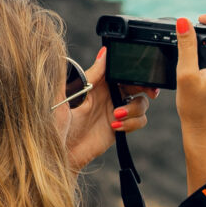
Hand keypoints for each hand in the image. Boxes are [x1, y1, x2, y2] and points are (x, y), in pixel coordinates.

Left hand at [56, 47, 150, 173]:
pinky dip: (132, 123)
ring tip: (116, 116)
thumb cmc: (55, 122)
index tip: (141, 74)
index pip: (121, 70)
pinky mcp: (119, 127)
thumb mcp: (71, 95)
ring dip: (134, 109)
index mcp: (97, 82)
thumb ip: (89, 75)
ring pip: (141, 103)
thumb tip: (103, 54)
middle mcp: (108, 95)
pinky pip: (138, 121)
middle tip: (150, 93)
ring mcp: (115, 111)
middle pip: (137, 84)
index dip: (134, 70)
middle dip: (146, 87)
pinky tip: (116, 127)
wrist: (59, 152)